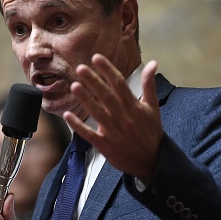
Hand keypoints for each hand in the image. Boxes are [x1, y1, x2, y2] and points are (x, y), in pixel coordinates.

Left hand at [63, 54, 162, 185]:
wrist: (152, 161)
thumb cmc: (151, 132)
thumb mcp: (153, 107)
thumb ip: (149, 84)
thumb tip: (153, 63)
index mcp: (134, 107)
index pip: (120, 84)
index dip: (107, 70)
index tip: (96, 58)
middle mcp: (124, 118)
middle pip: (107, 96)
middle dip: (94, 81)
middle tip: (80, 68)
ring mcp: (114, 132)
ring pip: (98, 113)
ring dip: (86, 100)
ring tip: (74, 86)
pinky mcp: (106, 146)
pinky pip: (90, 135)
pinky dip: (78, 126)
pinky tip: (68, 115)